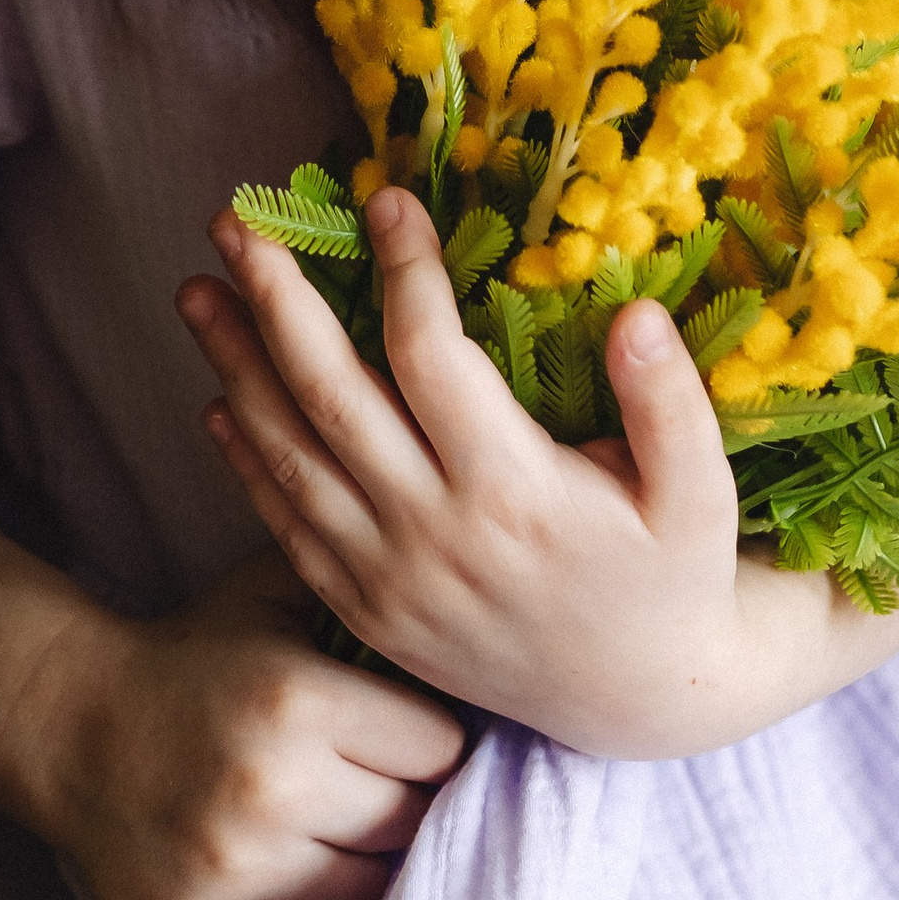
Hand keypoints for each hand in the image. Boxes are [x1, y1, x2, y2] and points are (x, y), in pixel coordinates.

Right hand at [28, 546, 465, 899]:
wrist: (72, 727)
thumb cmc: (194, 655)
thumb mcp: (273, 592)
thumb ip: (359, 587)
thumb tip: (450, 600)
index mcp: (299, 698)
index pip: (438, 747)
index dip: (430, 734)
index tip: (406, 726)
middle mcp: (271, 790)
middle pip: (409, 822)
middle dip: (402, 796)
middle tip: (370, 773)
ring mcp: (234, 869)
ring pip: (364, 887)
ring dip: (358, 854)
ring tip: (326, 812)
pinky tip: (281, 854)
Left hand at [178, 189, 898, 759]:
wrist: (643, 703)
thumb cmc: (676, 575)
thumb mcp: (702, 493)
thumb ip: (671, 404)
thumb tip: (634, 313)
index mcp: (514, 491)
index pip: (432, 357)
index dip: (404, 271)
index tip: (384, 197)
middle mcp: (435, 534)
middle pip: (330, 399)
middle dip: (276, 303)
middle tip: (236, 223)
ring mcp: (391, 579)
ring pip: (292, 460)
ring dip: (236, 368)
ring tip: (196, 291)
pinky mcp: (370, 613)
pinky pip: (288, 531)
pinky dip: (247, 463)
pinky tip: (218, 403)